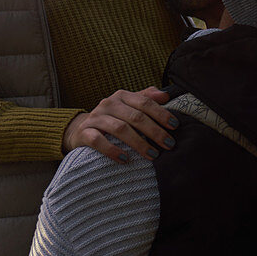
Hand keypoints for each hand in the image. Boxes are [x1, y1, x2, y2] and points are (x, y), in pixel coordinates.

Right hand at [62, 87, 178, 162]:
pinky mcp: (84, 133)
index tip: (175, 126)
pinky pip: (98, 141)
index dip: (161, 113)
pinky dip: (113, 150)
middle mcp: (108, 104)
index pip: (144, 102)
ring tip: (153, 155)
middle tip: (169, 144)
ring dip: (139, 143)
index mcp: (122, 96)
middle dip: (155, 131)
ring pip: (120, 129)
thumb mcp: (129, 106)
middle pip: (135, 117)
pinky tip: (125, 159)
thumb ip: (146, 98)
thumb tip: (166, 96)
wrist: (81, 130)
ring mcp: (95, 118)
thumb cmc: (112, 119)